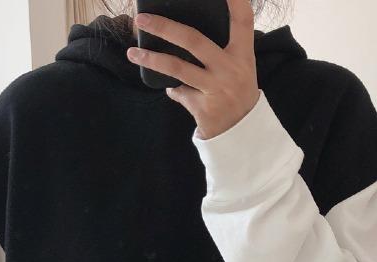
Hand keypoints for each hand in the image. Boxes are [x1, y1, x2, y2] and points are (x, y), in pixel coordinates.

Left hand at [127, 0, 259, 139]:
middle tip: (142, 19)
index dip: (235, 1)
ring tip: (133, 52)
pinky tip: (170, 88)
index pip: (242, 20)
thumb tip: (180, 29)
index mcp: (243, 54)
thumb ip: (221, 48)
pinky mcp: (204, 109)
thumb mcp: (239, 67)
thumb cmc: (236, 92)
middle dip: (164, 27)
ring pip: (178, 68)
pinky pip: (179, 92)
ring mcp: (217, 89)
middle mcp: (231, 69)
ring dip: (152, 59)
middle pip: (193, 40)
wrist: (241, 133)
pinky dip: (172, 89)